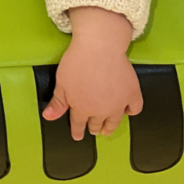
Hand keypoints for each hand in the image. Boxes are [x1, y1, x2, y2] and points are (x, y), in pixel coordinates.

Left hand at [42, 6, 142, 139]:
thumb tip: (48, 118)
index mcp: (81, 108)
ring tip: (108, 129)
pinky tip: (128, 110)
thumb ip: (58, 102)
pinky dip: (131, 110)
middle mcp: (101, 110)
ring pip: (114, 121)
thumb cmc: (77, 61)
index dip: (77, 132)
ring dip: (110, 127)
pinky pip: (135, 108)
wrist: (99, 46)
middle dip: (94, 128)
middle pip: (97, 124)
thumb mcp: (61, 82)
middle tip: (94, 130)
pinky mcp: (132, 93)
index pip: (78, 125)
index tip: (77, 136)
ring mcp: (118, 104)